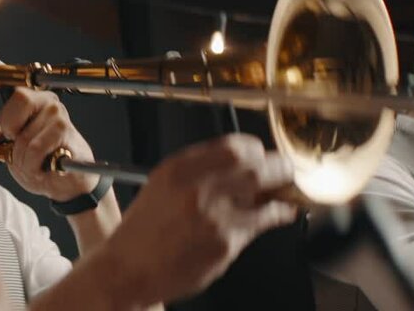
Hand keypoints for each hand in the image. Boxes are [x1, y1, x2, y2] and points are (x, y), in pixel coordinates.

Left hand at [0, 87, 97, 201]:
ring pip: (26, 141)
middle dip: (15, 149)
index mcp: (37, 101)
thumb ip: (1, 137)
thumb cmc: (45, 162)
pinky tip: (45, 168)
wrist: (70, 181)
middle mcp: (51, 104)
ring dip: (25, 162)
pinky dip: (34, 166)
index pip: (17, 97)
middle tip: (25, 157)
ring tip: (37, 165)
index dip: (8, 121)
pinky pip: (37, 150)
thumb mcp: (16, 148)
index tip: (12, 137)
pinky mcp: (67, 134)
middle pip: (17, 124)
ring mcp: (61, 117)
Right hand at [93, 134, 296, 306]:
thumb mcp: (163, 187)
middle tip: (286, 170)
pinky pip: (262, 222)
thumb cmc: (144, 232)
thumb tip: (240, 165)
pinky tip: (280, 215)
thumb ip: (198, 172)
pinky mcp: (224, 241)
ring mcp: (212, 214)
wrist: (127, 268)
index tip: (263, 155)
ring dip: (282, 191)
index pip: (232, 145)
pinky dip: (277, 216)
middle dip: (278, 166)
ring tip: (286, 193)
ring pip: (264, 191)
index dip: (256, 150)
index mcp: (178, 169)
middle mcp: (195, 187)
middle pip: (254, 164)